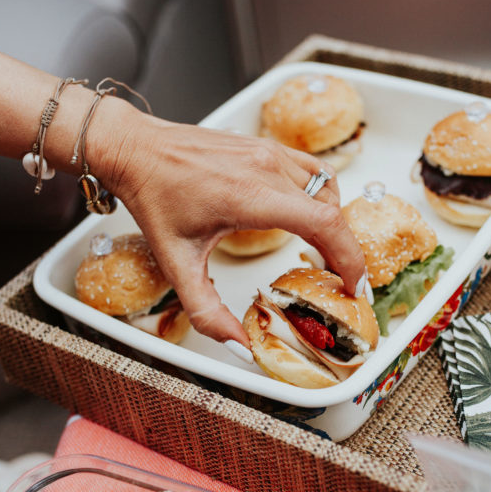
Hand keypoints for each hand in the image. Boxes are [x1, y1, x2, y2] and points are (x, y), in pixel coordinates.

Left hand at [103, 111, 366, 346]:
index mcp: (252, 197)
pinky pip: (313, 171)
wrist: (135, 150)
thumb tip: (238, 346)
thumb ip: (207, 312)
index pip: (325, 224)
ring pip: (328, 188)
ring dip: (334, 223)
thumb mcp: (176, 265)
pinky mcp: (267, 145)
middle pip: (333, 211)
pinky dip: (322, 197)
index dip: (350, 258)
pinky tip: (310, 218)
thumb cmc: (154, 200)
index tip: (355, 286)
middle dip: (346, 251)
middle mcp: (268, 169)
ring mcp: (270, 152)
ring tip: (326, 254)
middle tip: (344, 282)